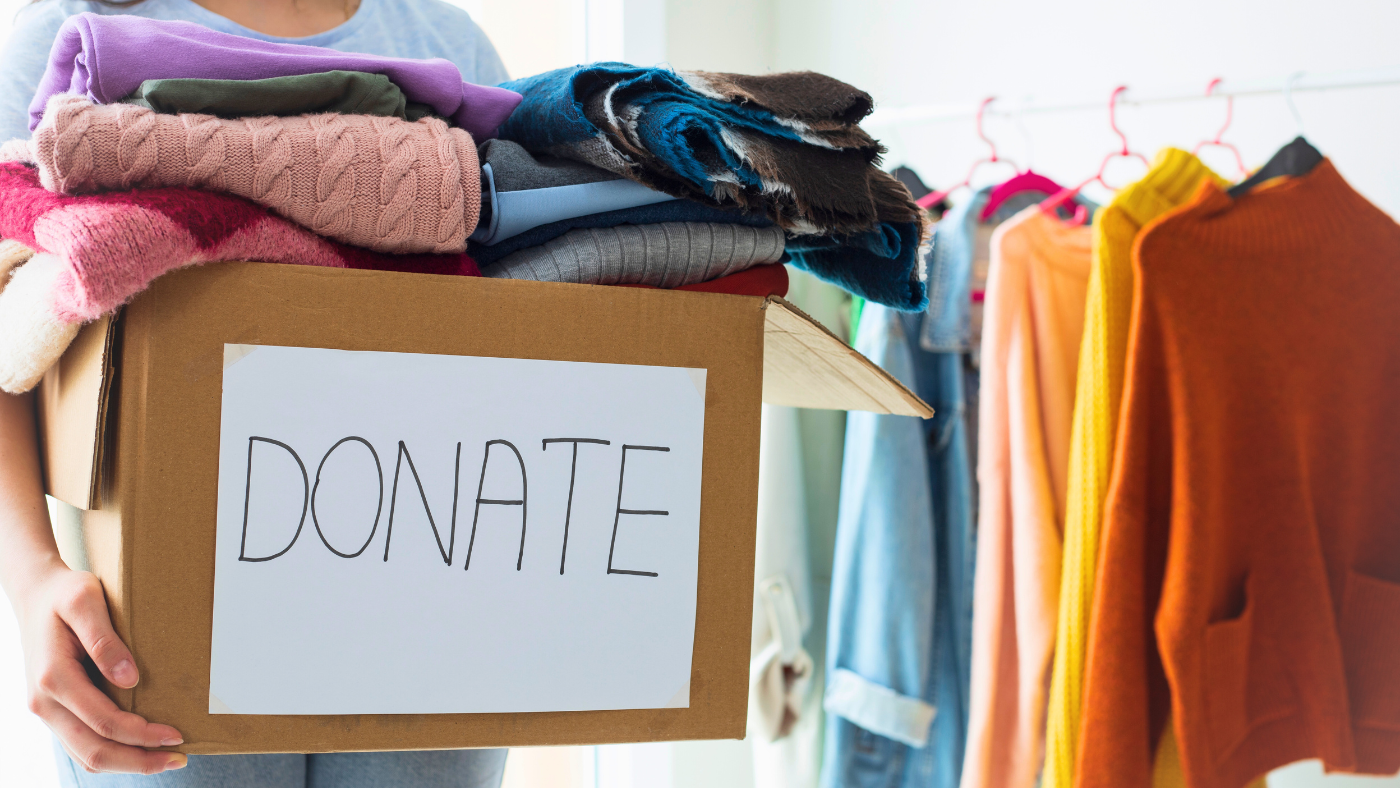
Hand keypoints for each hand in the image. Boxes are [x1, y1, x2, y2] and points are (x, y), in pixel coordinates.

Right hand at [17, 563, 186, 773]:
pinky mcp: (56, 710)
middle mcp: (44, 702)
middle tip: (179, 759)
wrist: (36, 594)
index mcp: (54, 678)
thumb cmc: (65, 594)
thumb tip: (129, 679)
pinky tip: (139, 747)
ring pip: (85, 755)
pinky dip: (112, 752)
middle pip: (93, 751)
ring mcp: (47, 710)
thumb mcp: (85, 600)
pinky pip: (81, 743)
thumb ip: (104, 639)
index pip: (103, 722)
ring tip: (165, 758)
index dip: (141, 734)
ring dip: (126, 762)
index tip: (175, 735)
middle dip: (138, 760)